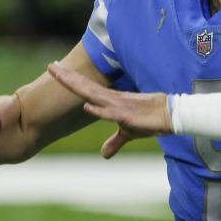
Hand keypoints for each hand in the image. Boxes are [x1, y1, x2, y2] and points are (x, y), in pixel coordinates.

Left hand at [47, 61, 171, 158]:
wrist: (169, 116)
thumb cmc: (149, 121)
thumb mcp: (129, 133)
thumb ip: (115, 142)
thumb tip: (104, 155)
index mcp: (109, 100)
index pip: (86, 88)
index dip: (70, 80)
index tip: (55, 69)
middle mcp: (111, 99)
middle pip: (84, 86)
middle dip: (67, 76)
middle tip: (50, 66)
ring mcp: (119, 105)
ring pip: (93, 94)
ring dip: (76, 86)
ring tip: (60, 77)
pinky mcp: (128, 115)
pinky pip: (111, 113)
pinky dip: (99, 110)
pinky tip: (87, 105)